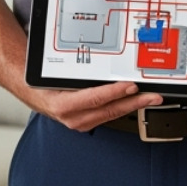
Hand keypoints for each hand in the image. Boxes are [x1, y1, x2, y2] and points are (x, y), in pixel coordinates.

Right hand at [26, 81, 163, 131]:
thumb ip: (75, 72)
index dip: (115, 92)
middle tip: (152, 96)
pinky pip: (107, 115)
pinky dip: (122, 107)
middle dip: (134, 102)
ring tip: (150, 98)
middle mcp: (73, 117)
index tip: (131, 85)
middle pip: (109, 110)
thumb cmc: (43, 83)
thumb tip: (100, 62)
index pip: (95, 98)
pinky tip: (134, 101)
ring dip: (132, 106)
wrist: (33, 94)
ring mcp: (80, 123)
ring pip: (111, 114)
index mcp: (63, 105)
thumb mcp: (54, 74)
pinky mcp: (87, 123)